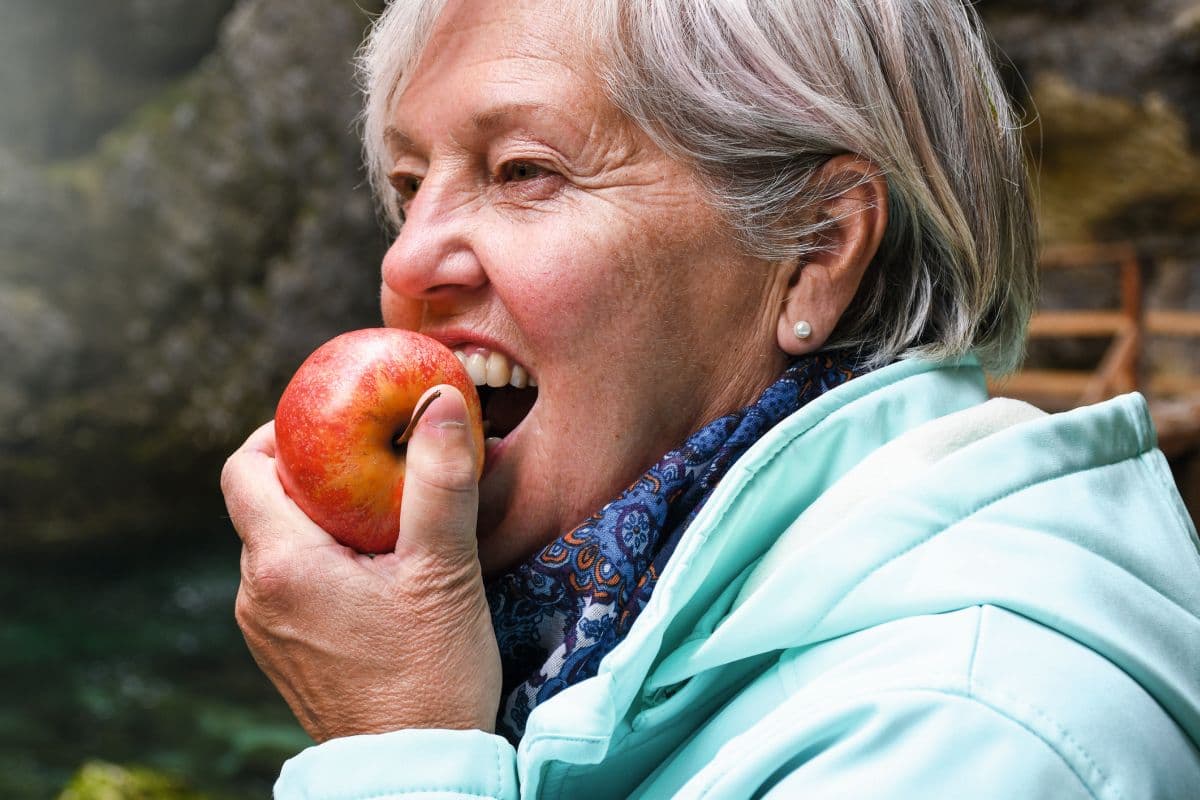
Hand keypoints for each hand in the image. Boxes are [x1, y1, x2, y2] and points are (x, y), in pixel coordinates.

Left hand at [221, 386, 500, 741]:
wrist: (415, 774)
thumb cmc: (430, 677)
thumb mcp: (443, 571)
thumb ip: (439, 480)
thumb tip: (439, 400)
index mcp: (281, 565)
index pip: (244, 468)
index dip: (282, 431)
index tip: (337, 422)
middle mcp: (256, 595)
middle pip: (265, 503)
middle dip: (318, 473)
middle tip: (378, 462)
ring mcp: (266, 630)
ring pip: (280, 544)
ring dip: (324, 518)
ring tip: (386, 518)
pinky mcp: (286, 653)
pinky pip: (291, 583)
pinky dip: (324, 559)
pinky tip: (378, 570)